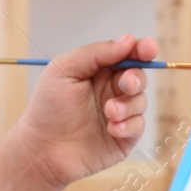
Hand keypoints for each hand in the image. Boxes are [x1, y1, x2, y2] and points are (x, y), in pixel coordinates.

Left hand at [9, 34, 157, 190]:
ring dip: (127, 105)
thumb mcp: (64, 69)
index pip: (126, 55)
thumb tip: (128, 40)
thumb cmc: (47, 108)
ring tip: (108, 113)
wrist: (41, 150)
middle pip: (138, 76)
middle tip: (126, 85)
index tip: (148, 49)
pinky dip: (128, 125)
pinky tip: (111, 129)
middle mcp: (111, 90)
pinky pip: (139, 125)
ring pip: (141, 101)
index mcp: (98, 71)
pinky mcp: (124, 138)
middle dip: (136, 78)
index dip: (141, 50)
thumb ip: (96, 53)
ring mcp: (120, 114)